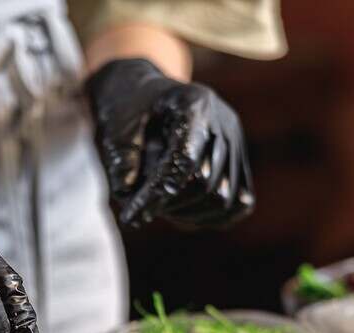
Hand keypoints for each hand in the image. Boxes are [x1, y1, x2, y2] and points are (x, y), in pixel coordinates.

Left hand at [85, 58, 253, 228]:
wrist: (148, 94)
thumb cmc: (128, 108)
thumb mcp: (115, 126)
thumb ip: (120, 158)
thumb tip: (127, 194)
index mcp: (194, 103)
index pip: (184, 160)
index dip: (157, 194)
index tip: (131, 217)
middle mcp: (224, 122)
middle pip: (206, 184)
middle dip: (170, 206)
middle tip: (139, 211)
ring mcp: (236, 142)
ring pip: (223, 199)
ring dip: (189, 215)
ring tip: (158, 210)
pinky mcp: (238, 160)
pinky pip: (239, 203)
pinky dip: (212, 217)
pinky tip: (183, 217)